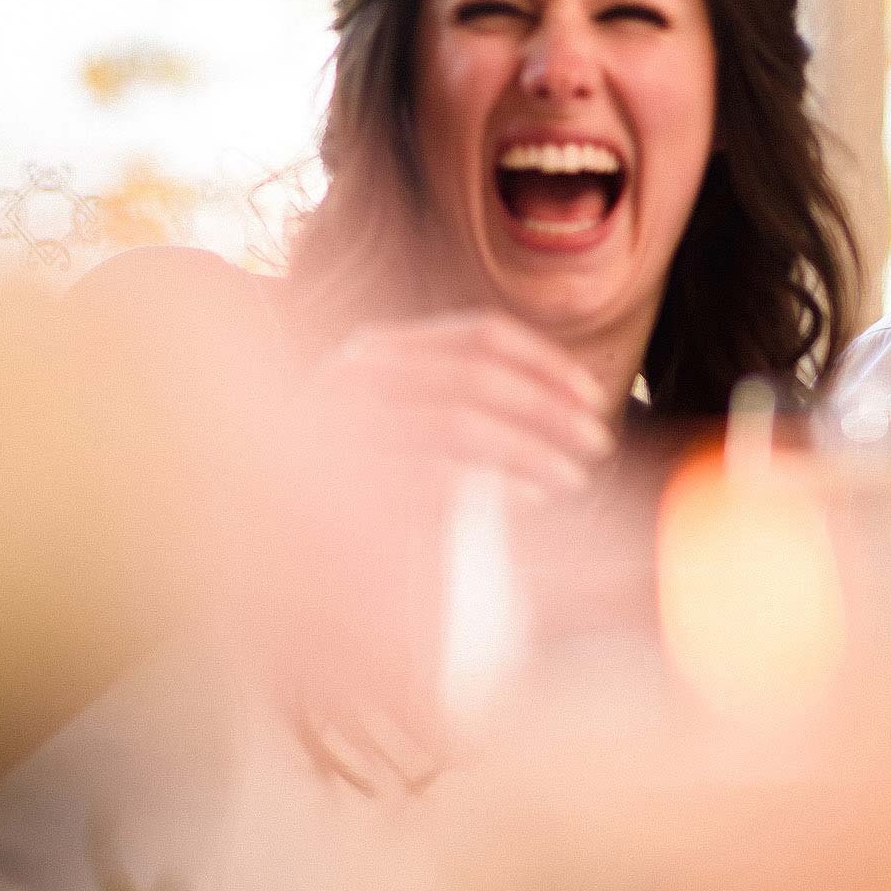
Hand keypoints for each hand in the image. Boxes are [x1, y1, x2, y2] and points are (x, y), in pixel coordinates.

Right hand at [309, 308, 615, 505]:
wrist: (293, 556)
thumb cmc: (370, 490)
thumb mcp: (419, 426)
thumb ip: (473, 399)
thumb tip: (575, 401)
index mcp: (379, 348)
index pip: (481, 334)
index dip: (548, 362)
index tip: (594, 397)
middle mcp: (353, 373)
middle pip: (478, 374)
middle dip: (550, 407)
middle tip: (598, 442)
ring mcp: (338, 424)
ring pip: (461, 422)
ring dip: (533, 449)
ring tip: (574, 476)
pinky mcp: (338, 482)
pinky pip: (435, 474)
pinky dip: (494, 483)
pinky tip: (532, 497)